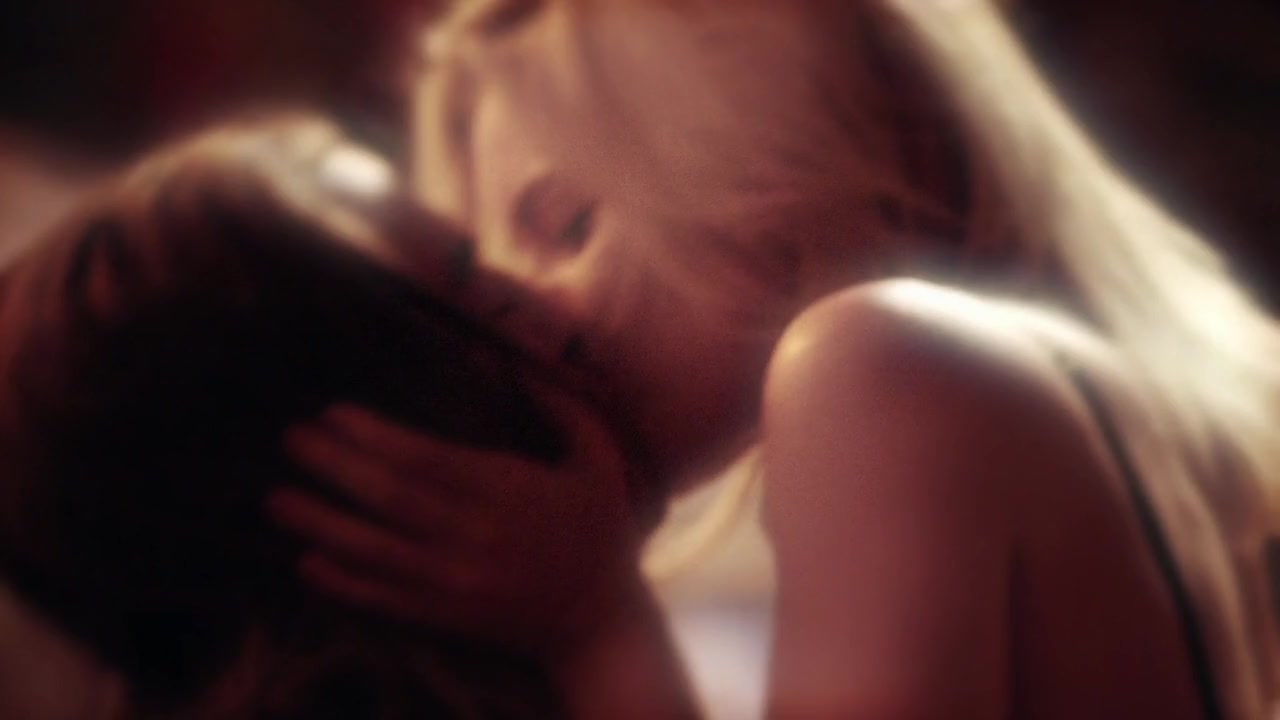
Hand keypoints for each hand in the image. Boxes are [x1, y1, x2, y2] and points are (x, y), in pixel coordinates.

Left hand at [268, 380, 642, 656]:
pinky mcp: (449, 616)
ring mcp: (460, 581)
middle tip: (291, 439)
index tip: (333, 412)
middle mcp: (479, 535)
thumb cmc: (599, 529)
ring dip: (323, 525)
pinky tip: (307, 563)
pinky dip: (345, 583)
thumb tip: (514, 358)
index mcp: (511, 490)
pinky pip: (388, 598)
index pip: (428, 459)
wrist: (601, 621)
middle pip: (393, 498)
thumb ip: (562, 408)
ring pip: (379, 551)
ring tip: (277, 500)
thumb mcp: (598, 459)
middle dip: (335, 467)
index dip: (375, 436)